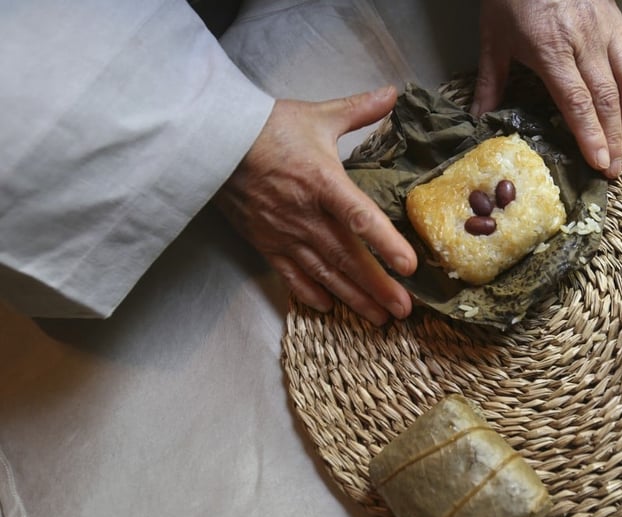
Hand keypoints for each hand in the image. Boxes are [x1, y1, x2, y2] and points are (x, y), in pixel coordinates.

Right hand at [216, 87, 416, 325]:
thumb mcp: (317, 115)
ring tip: (379, 318)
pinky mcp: (265, 243)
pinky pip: (290, 275)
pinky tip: (329, 308)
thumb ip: (359, 109)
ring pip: (324, 274)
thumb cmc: (267, 127)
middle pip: (347, 258)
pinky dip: (310, 293)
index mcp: (323, 183)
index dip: (385, 244)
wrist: (212, 141)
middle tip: (404, 311)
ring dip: (353, 298)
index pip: (360, 218)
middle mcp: (305, 215)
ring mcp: (284, 233)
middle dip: (378, 287)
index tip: (409, 266)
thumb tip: (393, 92)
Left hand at [472, 0, 621, 177]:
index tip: (598, 163)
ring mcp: (604, 29)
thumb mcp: (494, 37)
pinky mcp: (617, 21)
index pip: (576, 100)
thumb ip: (492, 81)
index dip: (590, 135)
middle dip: (612, 139)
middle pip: (606, 99)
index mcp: (550, 47)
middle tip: (613, 169)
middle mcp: (583, 40)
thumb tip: (480, 120)